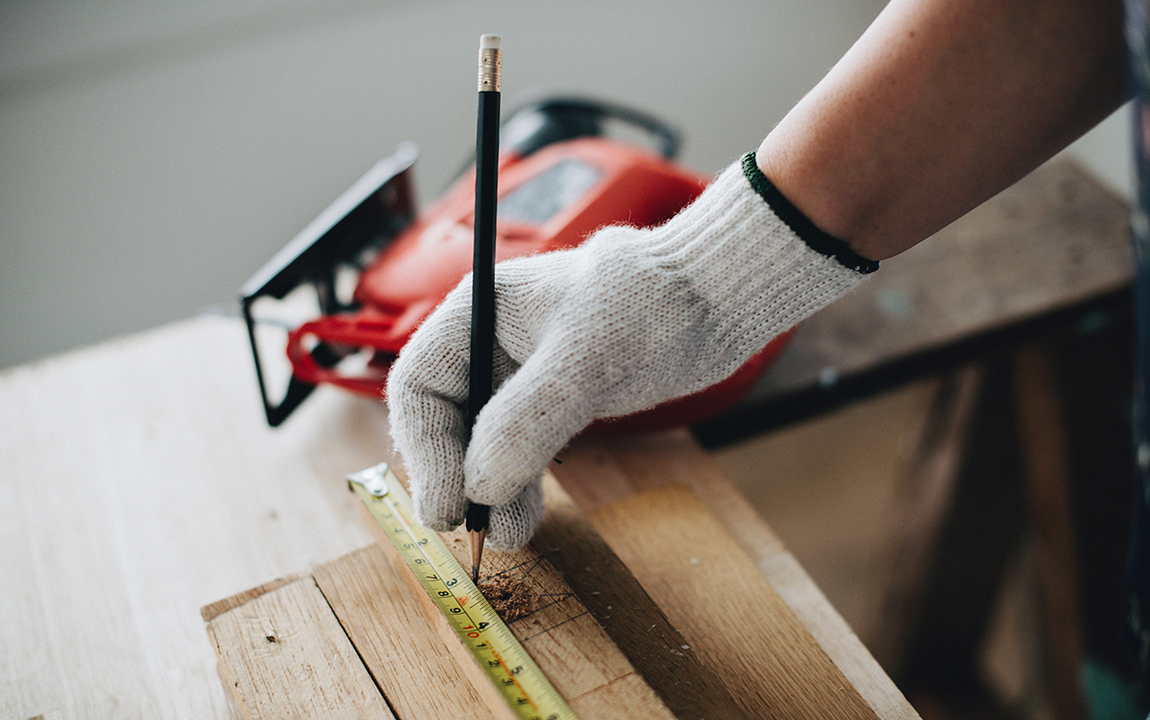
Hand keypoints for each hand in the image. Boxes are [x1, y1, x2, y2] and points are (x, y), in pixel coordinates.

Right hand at [386, 153, 874, 548]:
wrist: (713, 301)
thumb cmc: (652, 304)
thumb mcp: (586, 359)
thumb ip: (527, 420)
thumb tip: (480, 485)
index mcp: (478, 313)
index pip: (419, 385)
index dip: (424, 448)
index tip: (446, 502)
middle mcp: (488, 344)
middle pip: (442, 420)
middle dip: (453, 475)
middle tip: (472, 528)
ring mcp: (518, 375)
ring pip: (478, 443)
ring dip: (486, 490)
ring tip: (506, 535)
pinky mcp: (551, 400)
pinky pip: (516, 451)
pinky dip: (516, 486)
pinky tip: (523, 517)